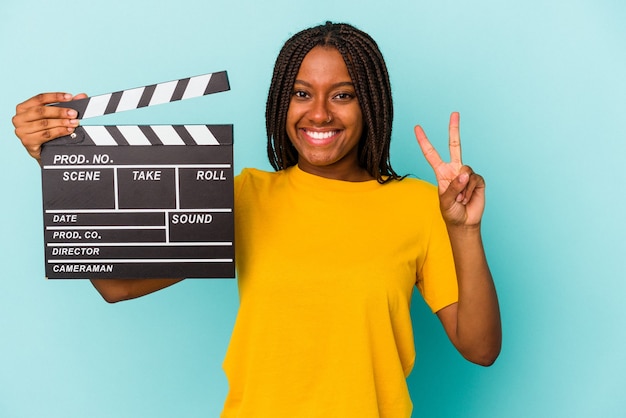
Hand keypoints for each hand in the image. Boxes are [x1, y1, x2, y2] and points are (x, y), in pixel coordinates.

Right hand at [12, 92, 86, 160]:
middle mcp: (19, 118)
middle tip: (74, 113)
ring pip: (44, 123)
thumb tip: (81, 96)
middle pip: (41, 111)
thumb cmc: (47, 130)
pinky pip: (46, 134)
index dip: (55, 97)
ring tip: (73, 123)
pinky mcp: (27, 141)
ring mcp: (21, 130)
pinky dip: (59, 132)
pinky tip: (68, 130)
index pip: (39, 98)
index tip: (69, 97)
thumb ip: (67, 105)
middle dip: (60, 111)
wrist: (44, 150)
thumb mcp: (55, 116)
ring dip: (62, 123)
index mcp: (23, 108)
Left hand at [414, 112, 484, 226]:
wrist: (464, 222)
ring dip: (462, 188)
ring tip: (460, 199)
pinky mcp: (478, 180)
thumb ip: (453, 187)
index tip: (417, 128)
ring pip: (465, 171)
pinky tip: (468, 197)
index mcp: (441, 172)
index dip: (424, 141)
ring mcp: (466, 174)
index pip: (431, 154)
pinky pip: (474, 180)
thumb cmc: (451, 212)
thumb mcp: (445, 201)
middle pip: (455, 145)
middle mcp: (454, 170)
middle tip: (454, 113)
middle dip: (454, 129)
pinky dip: (470, 190)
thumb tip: (464, 174)